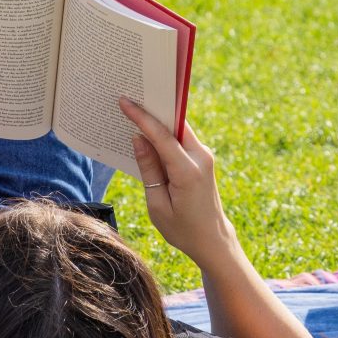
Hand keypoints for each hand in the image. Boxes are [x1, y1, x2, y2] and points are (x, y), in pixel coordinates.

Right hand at [118, 100, 230, 265]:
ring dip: (159, 121)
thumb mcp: (157, 205)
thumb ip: (148, 169)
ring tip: (135, 111)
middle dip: (153, 110)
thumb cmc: (182, 229)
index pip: (161, 136)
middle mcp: (201, 157)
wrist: (213, 240)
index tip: (125, 102)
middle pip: (174, 124)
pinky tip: (149, 134)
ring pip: (178, 129)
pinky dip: (166, 134)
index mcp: (188, 171)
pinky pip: (182, 139)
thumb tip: (138, 138)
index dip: (142, 117)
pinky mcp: (203, 159)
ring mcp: (205, 156)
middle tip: (130, 96)